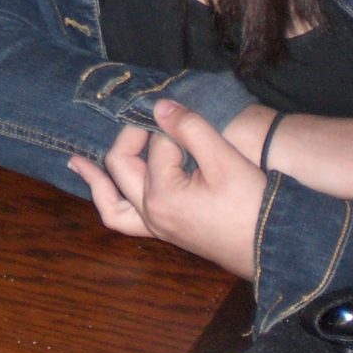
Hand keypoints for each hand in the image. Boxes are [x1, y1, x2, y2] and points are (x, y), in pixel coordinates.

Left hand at [70, 99, 264, 278]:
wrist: (275, 245)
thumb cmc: (252, 204)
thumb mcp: (225, 160)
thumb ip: (190, 128)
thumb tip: (160, 106)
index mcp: (161, 195)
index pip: (158, 145)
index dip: (174, 127)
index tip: (188, 116)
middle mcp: (151, 213)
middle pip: (123, 165)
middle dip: (131, 138)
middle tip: (145, 118)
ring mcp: (157, 227)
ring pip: (114, 203)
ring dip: (97, 180)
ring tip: (77, 162)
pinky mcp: (166, 233)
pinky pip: (125, 219)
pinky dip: (110, 200)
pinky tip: (103, 188)